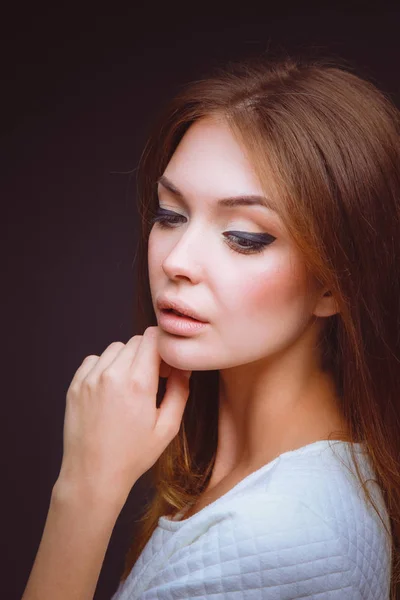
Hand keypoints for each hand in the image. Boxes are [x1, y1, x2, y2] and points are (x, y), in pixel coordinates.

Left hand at [56, 326, 191, 505]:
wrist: (93, 475)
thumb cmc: (132, 455)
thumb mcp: (167, 428)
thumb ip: (180, 391)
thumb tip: (184, 367)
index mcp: (138, 383)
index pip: (153, 337)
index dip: (164, 347)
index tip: (166, 365)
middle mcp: (112, 375)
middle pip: (135, 341)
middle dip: (147, 354)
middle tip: (151, 378)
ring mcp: (90, 379)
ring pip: (115, 348)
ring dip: (126, 359)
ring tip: (129, 386)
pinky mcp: (75, 385)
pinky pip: (94, 360)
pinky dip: (104, 366)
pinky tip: (110, 389)